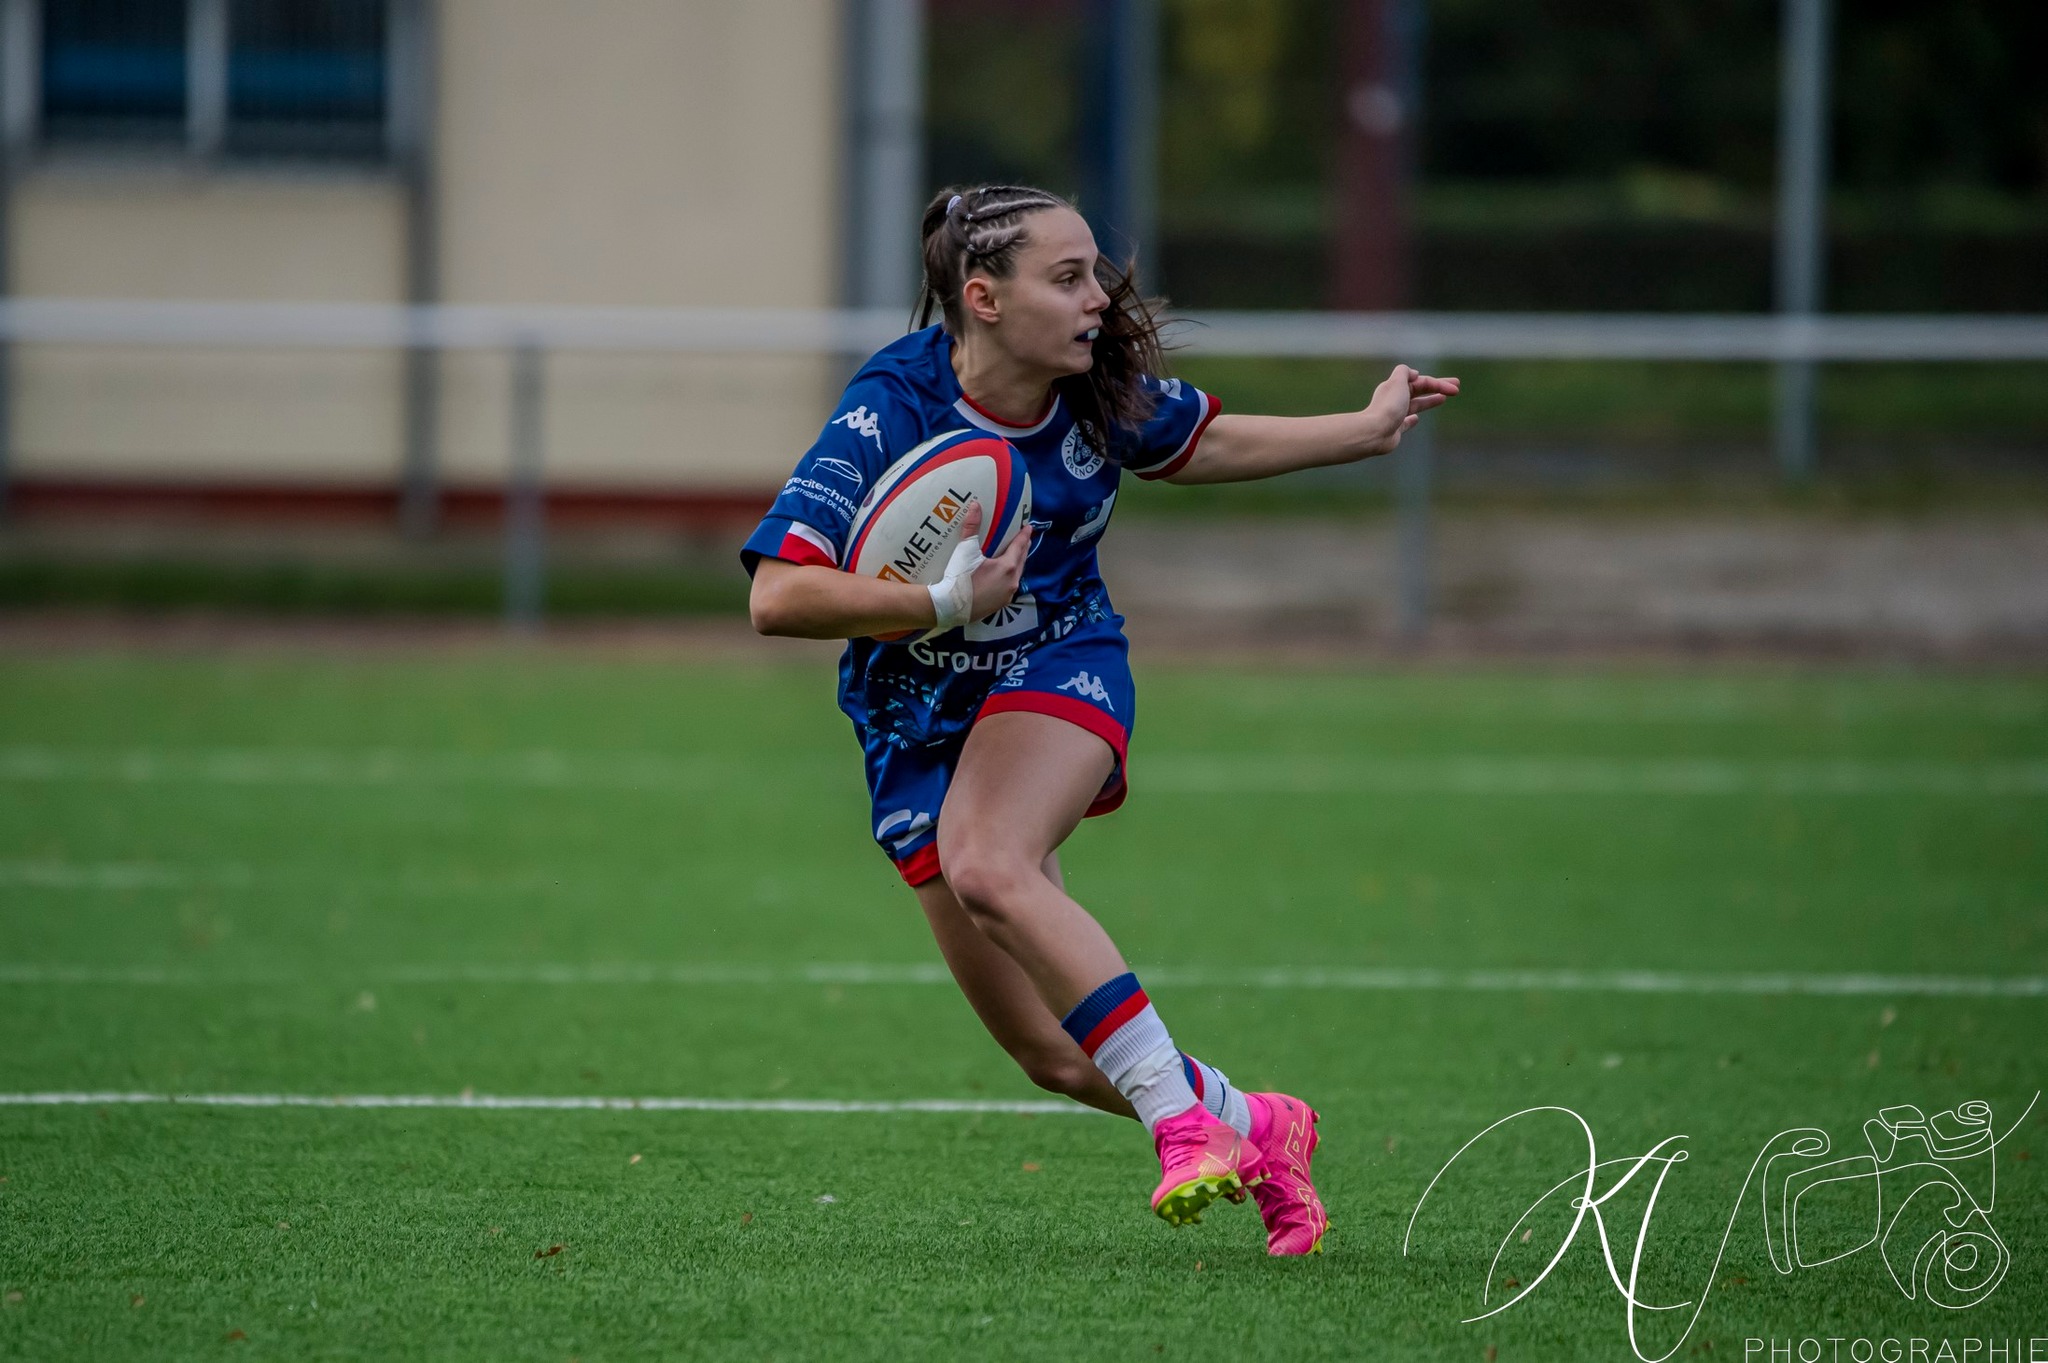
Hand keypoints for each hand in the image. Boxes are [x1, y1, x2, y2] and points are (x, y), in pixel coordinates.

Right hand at [962, 499, 1030, 619]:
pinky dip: (1010, 576)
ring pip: (1017, 575)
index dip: (1024, 535)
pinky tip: (1004, 575)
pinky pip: (1010, 586)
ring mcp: (1007, 595)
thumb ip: (972, 527)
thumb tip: (975, 505)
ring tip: (1015, 555)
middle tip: (1024, 538)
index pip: (1019, 546)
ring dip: (1017, 564)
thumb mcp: (965, 550)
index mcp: (1007, 567)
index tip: (1028, 527)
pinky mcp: (1000, 604)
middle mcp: (1012, 582)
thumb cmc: (959, 578)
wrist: (949, 607)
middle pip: (1021, 561)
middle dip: (1023, 549)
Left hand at [1364, 364, 1460, 453]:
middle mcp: (1394, 399)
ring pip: (1416, 405)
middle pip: (1420, 391)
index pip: (1422, 382)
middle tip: (1457, 388)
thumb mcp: (1397, 381)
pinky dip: (1412, 419)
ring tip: (1443, 399)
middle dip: (1438, 388)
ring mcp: (1395, 415)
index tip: (1454, 388)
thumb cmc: (1388, 407)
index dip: (1439, 384)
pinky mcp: (1395, 429)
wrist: (1375, 432)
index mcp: (1395, 386)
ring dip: (1429, 400)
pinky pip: (1406, 422)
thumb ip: (1404, 371)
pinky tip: (1416, 419)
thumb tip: (1414, 373)